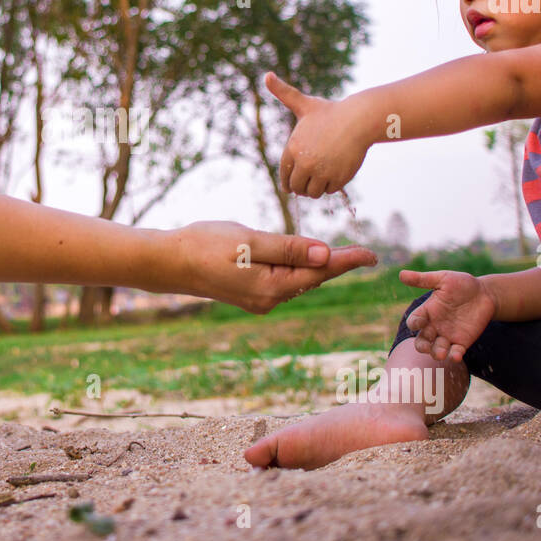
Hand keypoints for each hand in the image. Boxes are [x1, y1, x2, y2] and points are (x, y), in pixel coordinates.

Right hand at [170, 221, 376, 312]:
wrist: (168, 262)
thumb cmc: (205, 245)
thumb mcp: (250, 241)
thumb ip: (289, 248)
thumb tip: (326, 255)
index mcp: (272, 287)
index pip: (320, 272)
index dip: (347, 261)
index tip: (373, 255)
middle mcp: (269, 299)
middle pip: (313, 278)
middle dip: (338, 264)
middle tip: (366, 253)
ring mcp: (259, 299)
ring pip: (298, 280)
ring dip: (319, 266)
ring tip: (344, 255)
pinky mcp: (249, 293)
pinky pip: (283, 280)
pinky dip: (298, 268)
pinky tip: (306, 260)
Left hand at [266, 72, 371, 197]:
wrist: (359, 119)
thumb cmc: (331, 112)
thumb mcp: (304, 103)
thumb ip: (284, 93)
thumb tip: (267, 75)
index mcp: (293, 149)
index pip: (285, 175)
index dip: (288, 180)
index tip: (291, 184)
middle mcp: (305, 162)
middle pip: (297, 187)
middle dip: (302, 185)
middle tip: (309, 180)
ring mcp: (322, 172)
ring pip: (312, 192)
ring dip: (315, 188)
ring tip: (321, 177)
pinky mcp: (338, 178)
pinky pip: (328, 191)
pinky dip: (330, 186)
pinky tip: (334, 173)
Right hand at [399, 269, 495, 362]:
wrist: (486, 293)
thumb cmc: (462, 284)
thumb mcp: (443, 279)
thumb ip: (423, 279)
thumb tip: (401, 274)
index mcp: (427, 311)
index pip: (414, 321)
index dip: (415, 323)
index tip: (421, 322)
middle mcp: (435, 326)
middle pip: (421, 341)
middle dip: (422, 346)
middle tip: (426, 347)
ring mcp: (448, 335)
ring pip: (436, 350)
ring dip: (437, 353)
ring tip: (442, 353)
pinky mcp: (462, 342)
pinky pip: (455, 352)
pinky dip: (454, 356)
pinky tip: (457, 355)